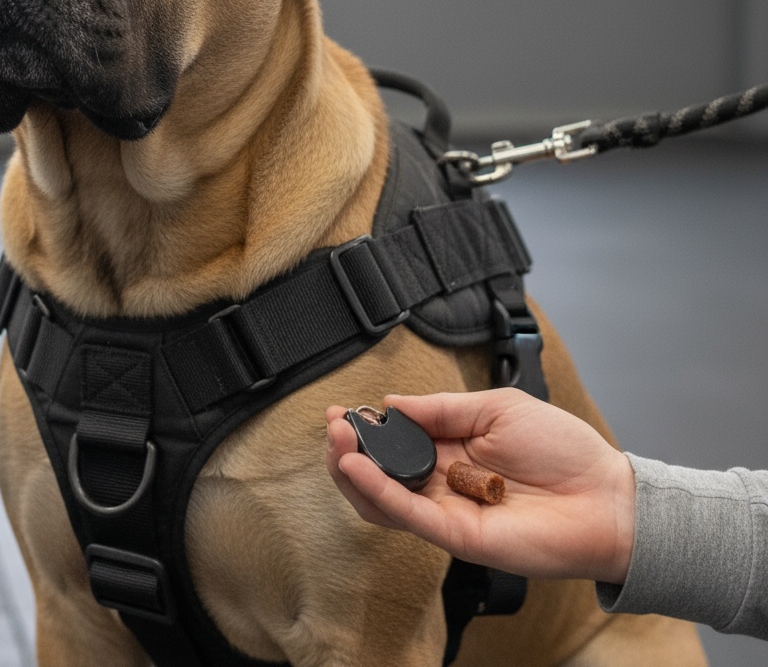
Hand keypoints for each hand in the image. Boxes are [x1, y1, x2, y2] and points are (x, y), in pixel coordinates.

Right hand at [326, 389, 635, 583]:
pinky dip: (377, 491)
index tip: (341, 411)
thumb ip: (443, 409)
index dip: (364, 428)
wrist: (606, 497)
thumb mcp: (497, 407)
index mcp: (450, 448)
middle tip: (333, 427)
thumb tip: (393, 403)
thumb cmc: (562, 449)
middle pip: (378, 472)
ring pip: (381, 499)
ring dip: (352, 471)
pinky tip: (356, 467)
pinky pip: (407, 515)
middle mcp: (441, 481)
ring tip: (338, 444)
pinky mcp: (455, 535)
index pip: (393, 440)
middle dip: (347, 449)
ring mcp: (445, 509)